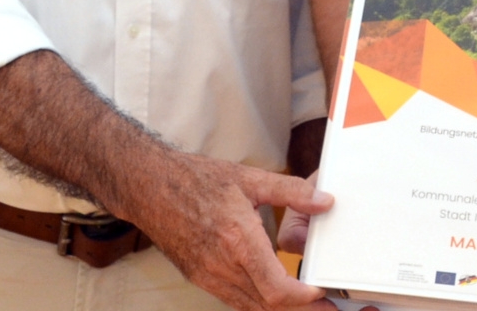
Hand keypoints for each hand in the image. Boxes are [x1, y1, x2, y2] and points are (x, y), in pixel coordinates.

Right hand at [120, 150, 336, 310]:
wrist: (150, 187)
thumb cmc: (196, 180)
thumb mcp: (251, 178)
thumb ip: (292, 191)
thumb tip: (325, 201)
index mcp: (238, 240)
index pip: (277, 289)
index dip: (303, 298)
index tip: (321, 291)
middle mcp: (222, 265)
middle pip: (268, 305)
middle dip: (300, 309)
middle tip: (326, 306)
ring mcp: (208, 276)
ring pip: (251, 306)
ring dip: (279, 309)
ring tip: (306, 303)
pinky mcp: (199, 277)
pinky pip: (234, 300)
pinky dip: (257, 302)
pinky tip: (273, 295)